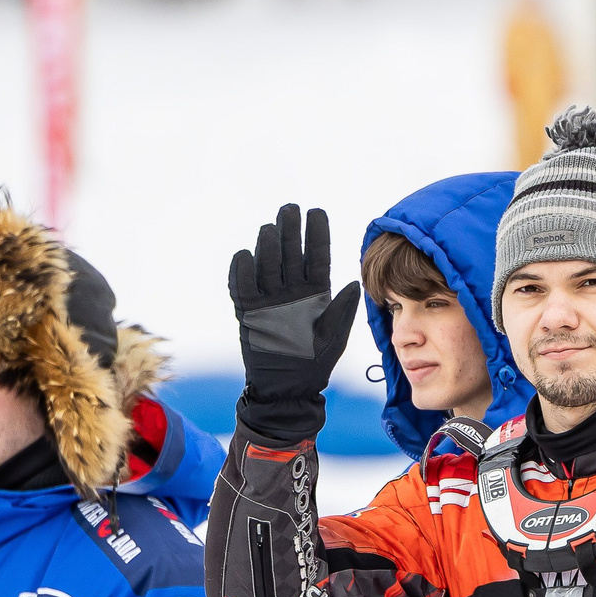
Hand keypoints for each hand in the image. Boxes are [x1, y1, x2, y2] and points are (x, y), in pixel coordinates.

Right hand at [229, 202, 361, 442]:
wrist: (288, 387)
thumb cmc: (316, 362)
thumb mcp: (334, 336)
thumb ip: (342, 310)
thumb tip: (353, 284)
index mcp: (316, 292)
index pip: (317, 257)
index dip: (316, 234)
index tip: (316, 211)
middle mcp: (292, 291)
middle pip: (290, 254)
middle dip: (290, 231)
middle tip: (290, 209)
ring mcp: (269, 299)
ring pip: (267, 265)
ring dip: (268, 247)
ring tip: (271, 229)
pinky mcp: (249, 311)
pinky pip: (242, 287)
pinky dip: (242, 272)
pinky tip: (245, 255)